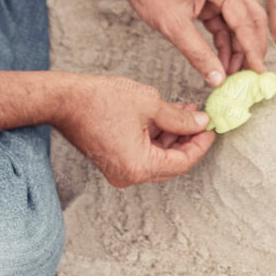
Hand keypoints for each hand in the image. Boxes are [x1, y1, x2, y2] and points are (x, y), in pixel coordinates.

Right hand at [54, 75, 215, 187]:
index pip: (182, 162)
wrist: (64, 100)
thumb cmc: (100, 100)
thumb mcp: (149, 104)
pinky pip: (143, 154)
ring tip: (185, 110)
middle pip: (171, 164)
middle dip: (188, 140)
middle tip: (202, 119)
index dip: (200, 144)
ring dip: (173, 136)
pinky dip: (156, 138)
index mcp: (139, 167)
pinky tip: (166, 116)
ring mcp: (120, 171)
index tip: (212, 128)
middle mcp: (129, 176)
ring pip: (158, 158)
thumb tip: (200, 122)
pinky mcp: (113, 161)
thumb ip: (180, 117)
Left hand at [114, 0, 267, 86]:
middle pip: (250, 20)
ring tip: (232, 74)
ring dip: (236, 48)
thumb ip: (198, 54)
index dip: (252, 51)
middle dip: (251, 49)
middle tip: (251, 75)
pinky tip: (221, 62)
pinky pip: (223, 23)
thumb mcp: (173, 25)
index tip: (259, 73)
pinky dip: (223, 42)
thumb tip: (217, 78)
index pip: (245, 22)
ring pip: (238, 24)